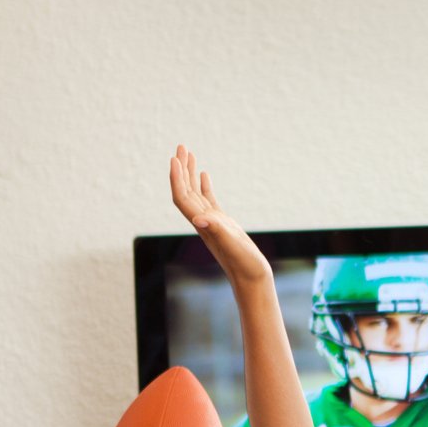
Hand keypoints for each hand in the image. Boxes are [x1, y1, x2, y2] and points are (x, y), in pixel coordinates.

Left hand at [170, 146, 269, 284]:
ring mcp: (213, 223)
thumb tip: (198, 219)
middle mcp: (203, 222)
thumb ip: (217, 231)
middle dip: (182, 169)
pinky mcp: (223, 224)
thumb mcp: (233, 246)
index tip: (175, 158)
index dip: (177, 179)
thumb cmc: (245, 265)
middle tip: (180, 146)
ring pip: (195, 193)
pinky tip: (204, 175)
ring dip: (190, 173)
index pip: (182, 197)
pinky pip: (209, 200)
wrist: (252, 280)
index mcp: (203, 225)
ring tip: (188, 153)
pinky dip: (204, 185)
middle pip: (185, 191)